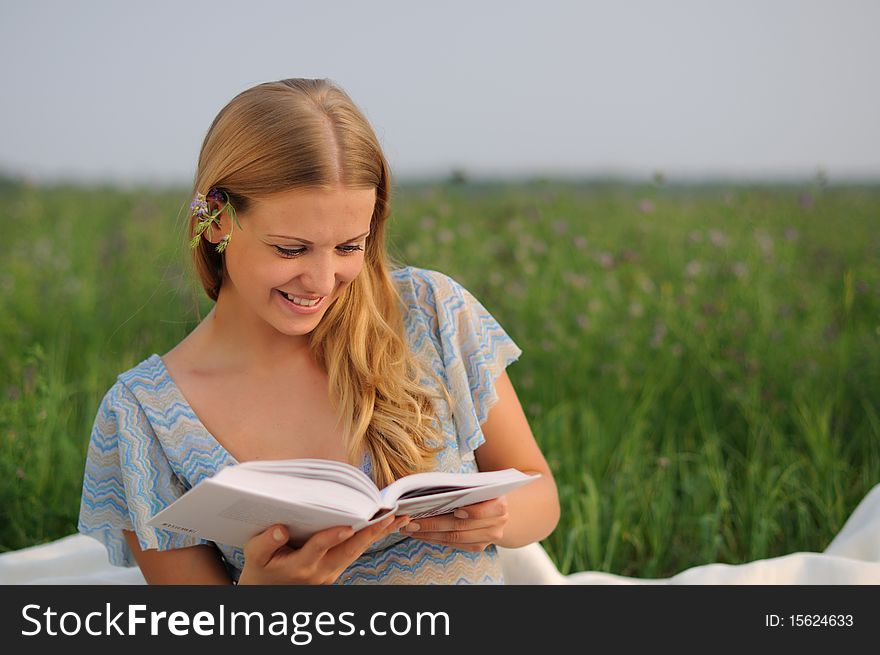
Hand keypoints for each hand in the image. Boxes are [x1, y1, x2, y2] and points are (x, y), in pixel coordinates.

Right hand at [238, 514, 409, 584]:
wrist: (266, 592)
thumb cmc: (261, 569)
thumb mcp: (254, 555)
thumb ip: (266, 542)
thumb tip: (281, 527)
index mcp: (300, 567)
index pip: (318, 549)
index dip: (331, 537)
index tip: (346, 527)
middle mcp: (320, 572)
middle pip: (350, 552)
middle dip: (371, 533)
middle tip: (391, 517)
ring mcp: (330, 573)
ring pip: (357, 552)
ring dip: (377, 534)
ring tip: (397, 518)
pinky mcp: (335, 570)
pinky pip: (354, 552)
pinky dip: (369, 538)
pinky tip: (383, 525)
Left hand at [402, 496, 508, 551]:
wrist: (497, 505)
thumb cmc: (482, 490)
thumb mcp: (479, 484)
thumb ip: (464, 487)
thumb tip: (430, 488)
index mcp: (500, 503)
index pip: (485, 510)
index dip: (471, 512)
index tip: (455, 510)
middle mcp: (497, 523)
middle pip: (462, 526)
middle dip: (434, 524)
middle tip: (412, 521)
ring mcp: (488, 537)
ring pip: (455, 537)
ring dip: (430, 534)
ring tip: (410, 529)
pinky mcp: (478, 546)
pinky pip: (454, 544)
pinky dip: (436, 539)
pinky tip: (421, 534)